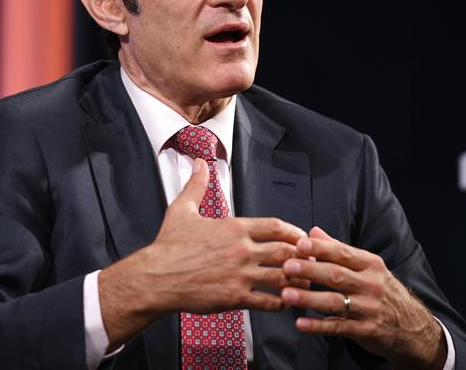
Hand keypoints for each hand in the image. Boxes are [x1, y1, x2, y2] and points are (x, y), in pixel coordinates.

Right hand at [99, 158, 307, 347]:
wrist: (156, 277)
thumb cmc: (169, 245)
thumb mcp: (182, 209)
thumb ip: (196, 185)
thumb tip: (199, 163)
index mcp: (234, 228)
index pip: (276, 226)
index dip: (293, 232)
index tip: (300, 238)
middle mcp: (242, 250)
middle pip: (286, 251)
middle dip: (301, 257)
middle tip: (309, 262)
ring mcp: (240, 275)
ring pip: (282, 278)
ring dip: (296, 281)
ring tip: (303, 284)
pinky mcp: (235, 297)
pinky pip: (268, 302)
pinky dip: (280, 302)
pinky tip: (283, 303)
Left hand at [280, 227, 446, 369]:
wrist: (413, 327)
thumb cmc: (382, 291)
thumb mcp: (368, 267)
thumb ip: (338, 250)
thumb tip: (313, 231)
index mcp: (371, 265)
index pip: (343, 253)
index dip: (321, 249)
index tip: (299, 244)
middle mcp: (371, 285)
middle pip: (336, 275)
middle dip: (310, 270)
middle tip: (287, 266)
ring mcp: (369, 308)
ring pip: (335, 302)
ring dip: (309, 298)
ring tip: (286, 295)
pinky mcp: (366, 330)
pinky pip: (339, 327)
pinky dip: (318, 326)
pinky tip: (300, 323)